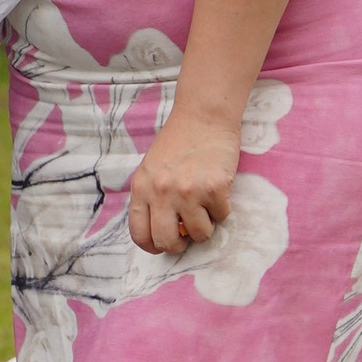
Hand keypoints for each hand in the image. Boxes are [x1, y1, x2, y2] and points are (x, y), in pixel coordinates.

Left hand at [127, 104, 243, 255]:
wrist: (203, 116)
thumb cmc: (178, 142)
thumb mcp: (152, 169)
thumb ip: (151, 198)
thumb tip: (161, 232)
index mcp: (141, 188)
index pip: (139, 234)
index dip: (152, 246)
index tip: (163, 245)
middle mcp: (162, 192)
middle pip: (167, 242)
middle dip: (180, 245)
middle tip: (188, 234)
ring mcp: (188, 191)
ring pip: (200, 234)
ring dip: (205, 226)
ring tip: (205, 206)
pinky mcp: (215, 188)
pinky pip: (222, 217)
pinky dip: (222, 209)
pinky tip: (217, 190)